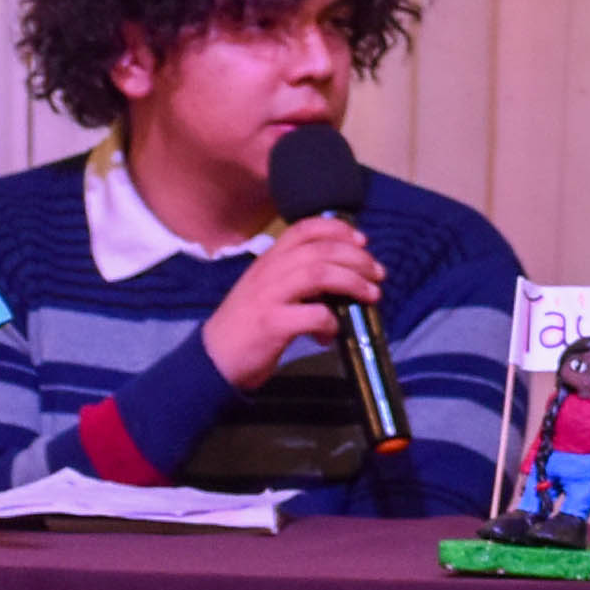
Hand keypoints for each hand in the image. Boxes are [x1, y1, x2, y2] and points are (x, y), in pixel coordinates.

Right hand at [199, 215, 383, 390]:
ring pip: (319, 274)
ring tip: (371, 295)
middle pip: (321, 250)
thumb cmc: (247, 325)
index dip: (338, 229)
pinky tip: (333, 331)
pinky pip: (313, 314)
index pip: (304, 229)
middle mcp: (268, 272)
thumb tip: (343, 279)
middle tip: (378, 273)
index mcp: (268, 260)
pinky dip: (332, 321)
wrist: (211, 360)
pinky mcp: (271, 324)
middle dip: (357, 258)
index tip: (362, 240)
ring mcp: (268, 296)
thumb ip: (299, 280)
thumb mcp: (268, 291)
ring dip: (352, 282)